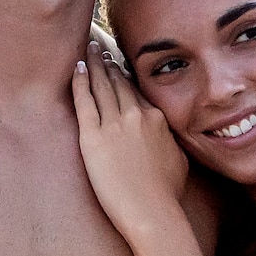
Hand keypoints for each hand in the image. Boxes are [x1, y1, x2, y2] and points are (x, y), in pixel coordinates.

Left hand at [72, 41, 187, 241]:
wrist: (152, 212)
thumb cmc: (166, 194)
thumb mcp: (178, 160)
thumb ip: (169, 141)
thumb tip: (166, 136)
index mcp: (156, 118)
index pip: (137, 89)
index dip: (125, 73)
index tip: (118, 60)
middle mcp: (136, 115)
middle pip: (118, 81)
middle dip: (107, 59)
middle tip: (98, 44)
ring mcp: (114, 125)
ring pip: (102, 85)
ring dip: (95, 64)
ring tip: (88, 48)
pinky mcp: (93, 138)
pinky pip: (84, 102)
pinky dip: (80, 82)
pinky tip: (77, 68)